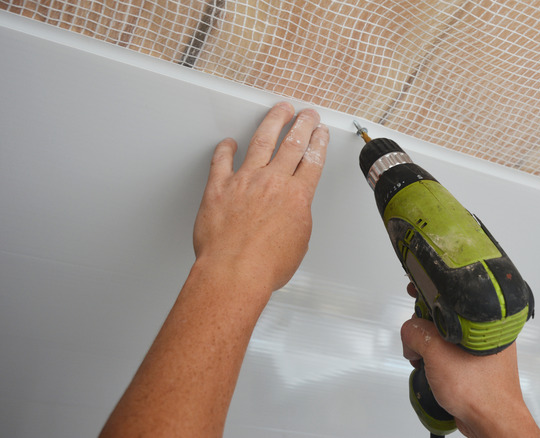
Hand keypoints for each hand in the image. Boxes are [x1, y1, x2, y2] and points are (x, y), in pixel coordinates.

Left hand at [193, 102, 328, 290]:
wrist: (234, 272)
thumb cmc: (264, 266)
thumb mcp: (298, 243)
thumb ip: (297, 219)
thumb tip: (293, 214)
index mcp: (296, 196)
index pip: (313, 160)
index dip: (319, 143)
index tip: (320, 132)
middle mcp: (273, 182)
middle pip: (293, 144)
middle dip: (303, 124)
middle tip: (307, 114)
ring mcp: (245, 181)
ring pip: (262, 141)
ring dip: (273, 122)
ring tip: (280, 111)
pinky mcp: (219, 187)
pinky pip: (221, 160)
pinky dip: (225, 149)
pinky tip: (229, 142)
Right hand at [400, 283, 539, 437]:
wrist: (491, 422)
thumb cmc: (481, 391)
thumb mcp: (438, 353)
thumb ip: (417, 333)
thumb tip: (409, 331)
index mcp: (485, 320)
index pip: (452, 295)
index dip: (430, 291)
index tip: (415, 290)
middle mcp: (484, 333)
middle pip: (443, 316)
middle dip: (424, 328)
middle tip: (418, 340)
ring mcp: (478, 350)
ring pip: (444, 337)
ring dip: (428, 348)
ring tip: (426, 361)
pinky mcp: (472, 364)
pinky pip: (448, 354)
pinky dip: (436, 360)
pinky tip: (432, 371)